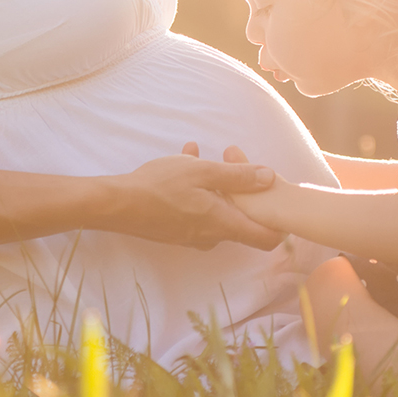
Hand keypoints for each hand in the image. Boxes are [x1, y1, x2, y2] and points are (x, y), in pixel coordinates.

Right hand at [101, 146, 282, 251]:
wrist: (118, 205)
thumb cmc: (160, 186)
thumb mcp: (202, 172)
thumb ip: (238, 176)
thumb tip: (270, 178)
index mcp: (224, 224)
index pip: (267, 240)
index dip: (279, 224)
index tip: (276, 202)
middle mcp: (212, 237)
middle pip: (242, 222)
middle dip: (243, 194)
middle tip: (234, 164)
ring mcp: (193, 237)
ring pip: (218, 212)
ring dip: (217, 186)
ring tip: (203, 156)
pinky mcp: (177, 231)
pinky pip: (198, 211)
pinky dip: (199, 190)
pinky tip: (186, 159)